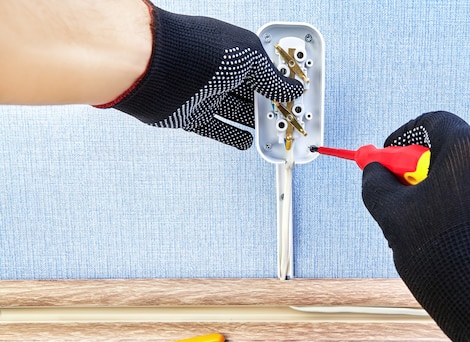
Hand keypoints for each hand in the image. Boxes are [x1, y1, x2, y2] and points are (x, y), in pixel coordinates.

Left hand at [98, 3, 303, 149]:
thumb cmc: (198, 49)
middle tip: (288, 121)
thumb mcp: (249, 57)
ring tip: (275, 134)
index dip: (281, 86)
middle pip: (252, 95)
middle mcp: (219, 72)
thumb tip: (294, 89)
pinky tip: (247, 143)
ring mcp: (205, 95)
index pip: (265, 72)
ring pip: (237, 113)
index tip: (297, 100)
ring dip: (256, 125)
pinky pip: (217, 130)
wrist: (151, 67)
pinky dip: (233, 137)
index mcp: (234, 52)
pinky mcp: (190, 116)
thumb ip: (272, 77)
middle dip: (271, 107)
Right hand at [362, 111, 469, 341]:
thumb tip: (374, 170)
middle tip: (411, 195)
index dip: (404, 139)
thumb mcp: (394, 218)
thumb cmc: (445, 259)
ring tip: (443, 228)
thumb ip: (377, 184)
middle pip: (458, 148)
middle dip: (430, 168)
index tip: (391, 159)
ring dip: (459, 189)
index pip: (431, 123)